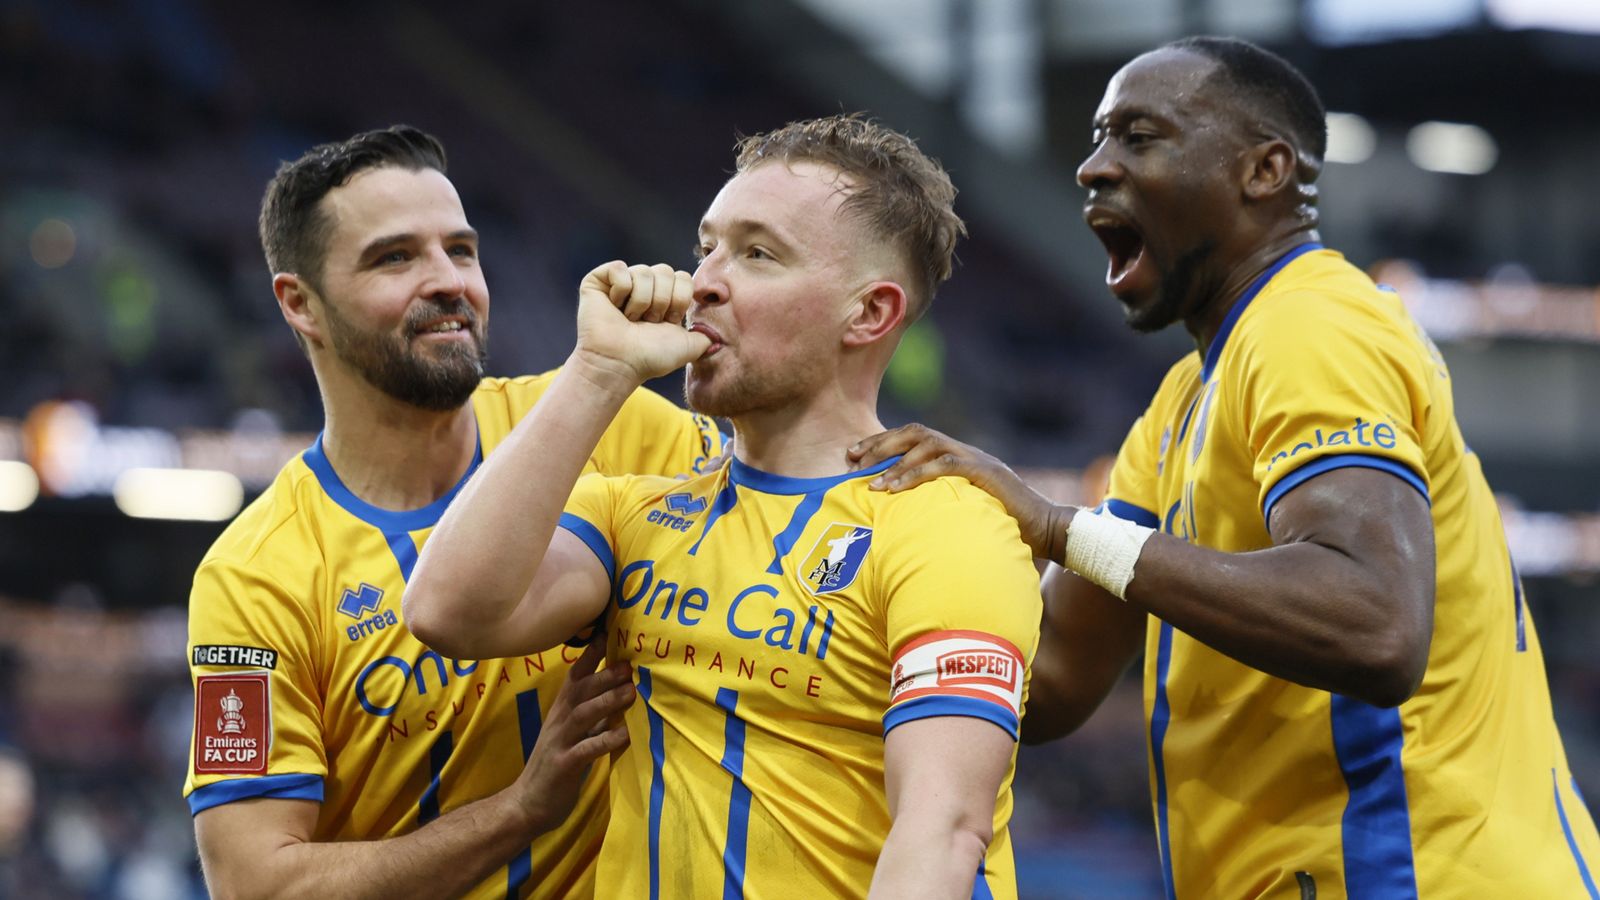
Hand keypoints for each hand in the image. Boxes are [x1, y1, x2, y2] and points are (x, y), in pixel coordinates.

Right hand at [510, 638, 632, 832]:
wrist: (527, 804)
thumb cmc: (557, 765)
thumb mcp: (575, 734)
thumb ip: (595, 715)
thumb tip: (623, 692)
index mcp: (561, 710)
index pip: (575, 675)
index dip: (591, 654)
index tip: (609, 633)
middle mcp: (558, 720)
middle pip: (580, 690)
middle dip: (605, 675)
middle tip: (629, 665)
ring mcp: (559, 741)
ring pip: (583, 714)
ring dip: (607, 701)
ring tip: (631, 692)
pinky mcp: (563, 764)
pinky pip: (587, 749)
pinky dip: (607, 739)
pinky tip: (626, 734)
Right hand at [575, 261, 711, 385]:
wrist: (620, 364)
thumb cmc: (650, 357)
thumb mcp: (689, 347)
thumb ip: (707, 337)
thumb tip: (719, 337)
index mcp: (665, 298)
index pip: (683, 277)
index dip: (679, 300)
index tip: (668, 322)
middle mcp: (644, 287)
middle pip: (666, 271)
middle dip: (661, 301)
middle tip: (647, 322)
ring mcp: (621, 282)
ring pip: (644, 272)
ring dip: (641, 302)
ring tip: (630, 320)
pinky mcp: (599, 280)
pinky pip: (620, 269)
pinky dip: (620, 291)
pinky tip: (614, 308)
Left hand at [847, 423, 1073, 561]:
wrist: (1045, 529)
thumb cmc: (1003, 526)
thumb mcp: (962, 511)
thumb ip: (938, 505)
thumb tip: (902, 519)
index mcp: (956, 457)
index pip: (913, 438)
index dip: (882, 442)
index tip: (853, 455)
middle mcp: (963, 451)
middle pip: (915, 432)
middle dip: (880, 443)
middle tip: (852, 458)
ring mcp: (975, 459)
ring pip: (927, 444)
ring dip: (895, 461)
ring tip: (872, 483)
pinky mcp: (984, 472)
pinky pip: (944, 465)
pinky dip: (916, 474)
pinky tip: (896, 488)